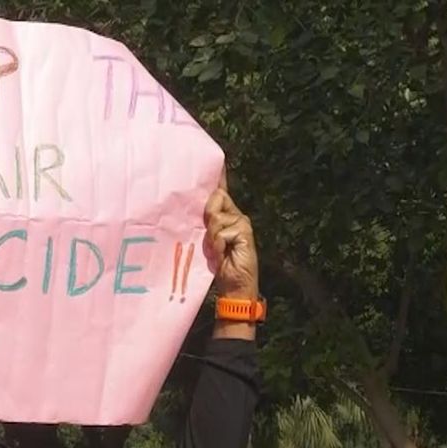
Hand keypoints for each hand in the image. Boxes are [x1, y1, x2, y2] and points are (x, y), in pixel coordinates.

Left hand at [203, 172, 258, 299]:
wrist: (236, 286)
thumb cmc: (220, 266)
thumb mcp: (209, 242)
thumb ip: (207, 225)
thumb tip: (202, 210)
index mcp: (227, 216)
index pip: (221, 192)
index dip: (218, 178)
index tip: (218, 161)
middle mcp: (236, 215)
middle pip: (215, 198)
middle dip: (207, 216)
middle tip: (210, 240)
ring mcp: (242, 222)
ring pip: (215, 216)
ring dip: (211, 236)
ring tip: (217, 251)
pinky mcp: (244, 231)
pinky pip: (221, 231)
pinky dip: (217, 244)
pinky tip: (222, 255)